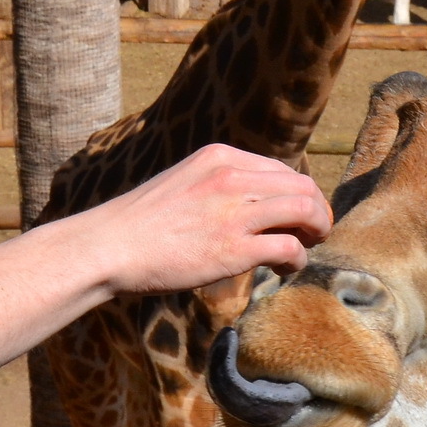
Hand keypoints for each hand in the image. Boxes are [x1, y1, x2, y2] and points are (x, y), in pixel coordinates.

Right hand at [53, 143, 331, 298]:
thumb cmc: (140, 223)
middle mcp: (231, 177)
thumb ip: (217, 185)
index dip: (299, 193)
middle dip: (316, 211)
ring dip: (315, 232)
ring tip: (305, 248)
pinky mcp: (234, 248)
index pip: (281, 169)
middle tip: (313, 234)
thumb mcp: (183, 182)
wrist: (110, 247)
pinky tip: (283, 270)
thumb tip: (250, 205)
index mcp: (219, 157)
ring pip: (305, 211)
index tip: (298, 215)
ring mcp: (234, 212)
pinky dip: (296, 260)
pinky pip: (289, 248)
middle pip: (302, 186)